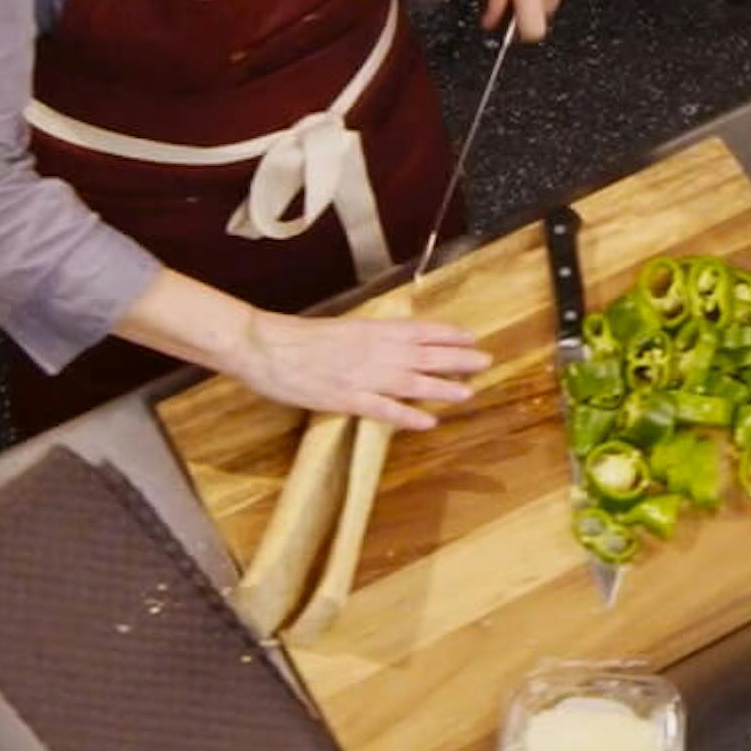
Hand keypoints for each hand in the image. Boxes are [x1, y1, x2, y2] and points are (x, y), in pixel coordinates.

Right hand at [230, 313, 491, 430]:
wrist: (264, 346)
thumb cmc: (298, 337)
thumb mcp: (341, 328)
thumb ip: (369, 336)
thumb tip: (394, 341)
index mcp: (371, 329)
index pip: (420, 330)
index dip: (448, 334)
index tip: (472, 338)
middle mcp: (374, 350)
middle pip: (425, 355)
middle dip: (458, 359)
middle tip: (486, 361)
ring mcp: (361, 376)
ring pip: (412, 382)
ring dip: (443, 388)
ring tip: (468, 392)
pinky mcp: (345, 399)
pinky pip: (383, 409)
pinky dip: (407, 416)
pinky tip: (428, 422)